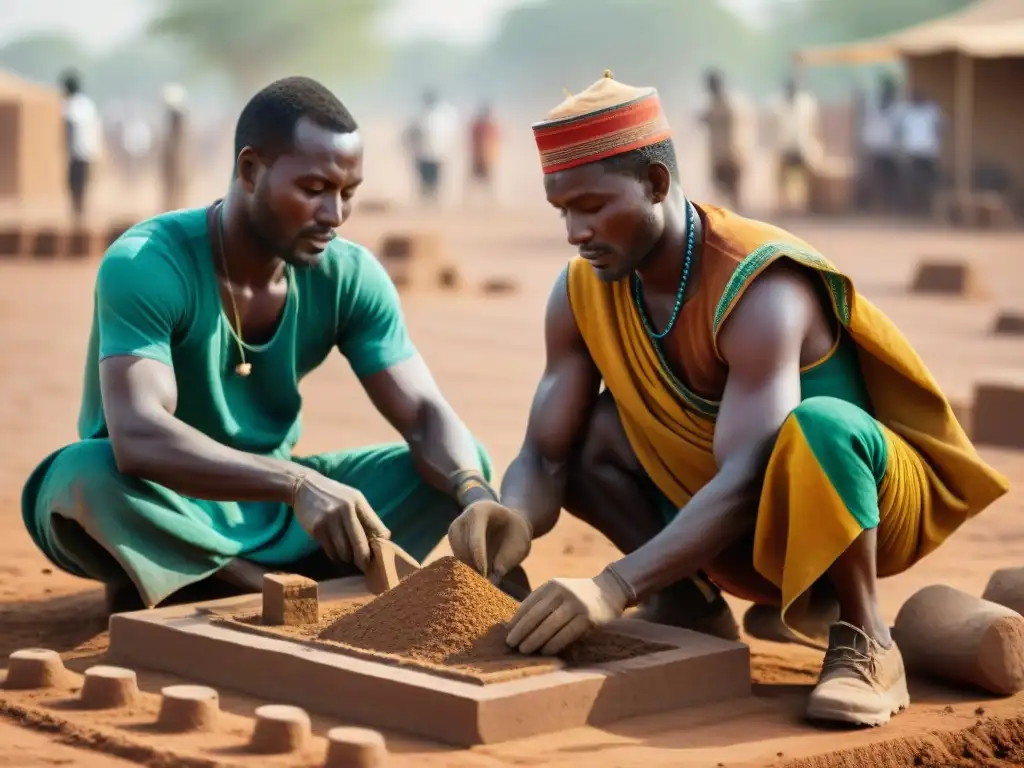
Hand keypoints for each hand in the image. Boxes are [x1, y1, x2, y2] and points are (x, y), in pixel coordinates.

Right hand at [291, 472, 389, 570]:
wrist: (304, 487)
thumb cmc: (333, 495)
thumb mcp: (352, 499)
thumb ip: (365, 517)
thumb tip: (380, 541)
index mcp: (358, 502)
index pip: (377, 529)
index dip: (380, 545)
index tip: (379, 555)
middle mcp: (346, 510)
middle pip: (361, 544)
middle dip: (364, 559)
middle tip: (364, 566)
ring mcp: (330, 520)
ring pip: (345, 551)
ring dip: (347, 558)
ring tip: (347, 556)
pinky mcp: (317, 529)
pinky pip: (330, 551)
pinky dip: (335, 555)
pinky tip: (335, 551)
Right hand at [447, 500, 532, 581]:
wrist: (508, 523)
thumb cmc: (516, 532)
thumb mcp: (520, 543)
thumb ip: (508, 559)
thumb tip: (493, 580)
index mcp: (481, 511)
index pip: (475, 538)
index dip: (480, 559)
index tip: (486, 575)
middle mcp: (463, 518)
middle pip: (463, 548)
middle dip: (474, 567)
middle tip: (486, 583)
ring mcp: (455, 527)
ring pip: (457, 556)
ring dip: (469, 569)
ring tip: (484, 578)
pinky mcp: (452, 539)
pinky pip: (455, 558)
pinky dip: (465, 568)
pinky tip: (478, 574)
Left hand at [505, 569, 631, 655]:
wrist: (610, 591)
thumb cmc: (577, 596)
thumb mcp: (559, 591)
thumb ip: (541, 603)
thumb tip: (514, 624)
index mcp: (552, 585)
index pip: (529, 604)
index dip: (516, 619)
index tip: (506, 633)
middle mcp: (563, 592)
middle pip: (537, 615)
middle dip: (522, 631)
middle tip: (510, 644)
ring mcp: (576, 605)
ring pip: (550, 626)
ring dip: (535, 640)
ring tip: (524, 650)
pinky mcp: (588, 618)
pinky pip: (566, 635)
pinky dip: (553, 644)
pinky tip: (545, 651)